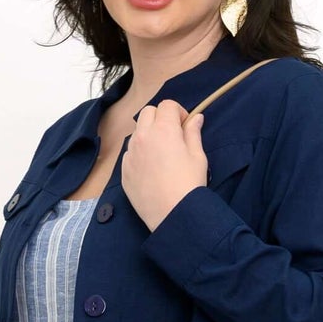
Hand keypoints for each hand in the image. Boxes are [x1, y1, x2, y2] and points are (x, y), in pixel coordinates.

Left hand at [120, 98, 207, 231]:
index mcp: (163, 130)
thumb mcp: (198, 156)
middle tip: (172, 135)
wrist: (173, 216)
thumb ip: (193, 133)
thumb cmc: (189, 185)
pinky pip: (130, 153)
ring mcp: (131, 154)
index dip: (178, 112)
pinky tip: (152, 170)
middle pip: (148, 112)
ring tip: (162, 154)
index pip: (167, 105)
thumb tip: (196, 118)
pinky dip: (139, 154)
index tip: (185, 125)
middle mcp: (143, 137)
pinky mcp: (124, 171)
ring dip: (148, 135)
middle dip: (160, 118)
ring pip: (137, 132)